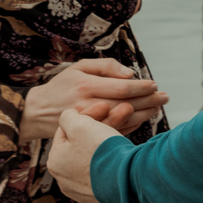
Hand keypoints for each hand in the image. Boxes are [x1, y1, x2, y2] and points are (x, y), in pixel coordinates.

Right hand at [19, 58, 167, 144]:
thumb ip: (104, 66)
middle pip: (125, 105)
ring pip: (122, 120)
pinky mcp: (88, 136)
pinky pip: (115, 132)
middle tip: (165, 97)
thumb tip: (129, 73)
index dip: (140, 87)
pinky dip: (131, 126)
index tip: (155, 84)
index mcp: (85, 86)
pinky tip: (142, 118)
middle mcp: (87, 106)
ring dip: (144, 114)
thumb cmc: (61, 85)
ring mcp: (88, 124)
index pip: (120, 88)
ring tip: (158, 107)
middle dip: (148, 101)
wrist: (38, 112)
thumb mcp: (78, 67)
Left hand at [48, 106, 121, 202]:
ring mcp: (83, 192)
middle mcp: (65, 180)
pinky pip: (105, 174)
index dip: (87, 116)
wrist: (127, 183)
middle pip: (82, 144)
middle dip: (101, 127)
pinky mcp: (101, 199)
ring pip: (95, 158)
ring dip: (108, 143)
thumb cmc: (101, 152)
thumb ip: (68, 116)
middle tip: (121, 114)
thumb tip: (68, 116)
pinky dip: (113, 162)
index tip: (105, 108)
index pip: (67, 130)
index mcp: (55, 161)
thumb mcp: (80, 125)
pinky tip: (125, 154)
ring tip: (126, 135)